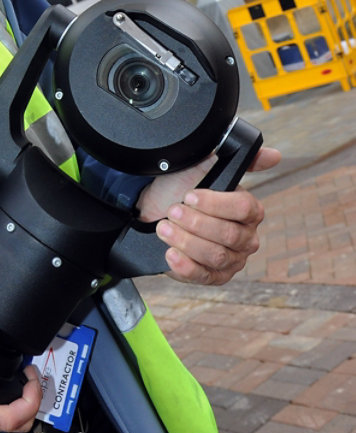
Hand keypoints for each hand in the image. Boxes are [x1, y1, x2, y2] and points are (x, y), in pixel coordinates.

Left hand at [137, 146, 280, 285]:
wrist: (158, 209)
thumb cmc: (185, 188)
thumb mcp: (208, 166)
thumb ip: (243, 160)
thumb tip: (274, 155)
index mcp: (249, 211)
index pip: (244, 208)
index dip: (215, 203)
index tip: (190, 195)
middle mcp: (246, 238)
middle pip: (228, 234)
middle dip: (196, 222)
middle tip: (173, 211)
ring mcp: (232, 260)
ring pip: (215, 255)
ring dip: (186, 240)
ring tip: (165, 227)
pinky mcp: (214, 276)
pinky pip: (204, 276)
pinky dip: (185, 265)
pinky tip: (171, 252)